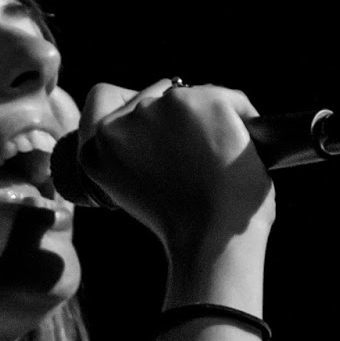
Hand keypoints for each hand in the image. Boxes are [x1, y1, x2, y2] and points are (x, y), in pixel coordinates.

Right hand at [76, 80, 274, 254]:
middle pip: (158, 99)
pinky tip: (239, 155)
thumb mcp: (135, 188)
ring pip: (194, 98)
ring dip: (210, 124)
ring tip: (218, 165)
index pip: (108, 102)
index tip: (159, 144)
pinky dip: (242, 123)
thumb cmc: (182, 229)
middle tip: (198, 165)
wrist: (211, 242)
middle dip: (180, 125)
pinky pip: (231, 100)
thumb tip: (164, 122)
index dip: (138, 120)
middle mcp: (124, 120)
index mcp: (97, 147)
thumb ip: (135, 150)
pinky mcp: (200, 100)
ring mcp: (161, 106)